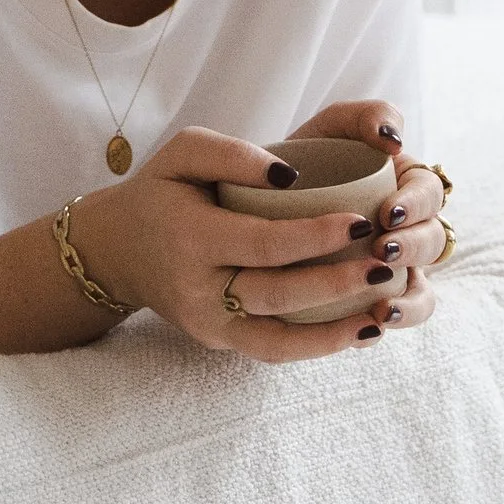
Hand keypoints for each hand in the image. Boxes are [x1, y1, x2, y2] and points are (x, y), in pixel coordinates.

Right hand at [72, 119, 431, 362]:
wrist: (118, 250)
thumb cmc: (162, 192)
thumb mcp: (184, 153)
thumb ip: (234, 154)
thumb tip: (291, 176)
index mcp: (192, 237)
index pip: (263, 242)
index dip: (314, 237)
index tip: (361, 223)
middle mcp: (198, 290)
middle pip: (277, 293)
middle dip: (336, 283)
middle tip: (385, 263)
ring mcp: (208, 324)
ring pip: (278, 339)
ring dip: (334, 329)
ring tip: (382, 312)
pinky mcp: (219, 342)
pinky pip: (273, 351)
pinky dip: (317, 347)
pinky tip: (360, 332)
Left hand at [273, 99, 448, 321]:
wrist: (254, 201)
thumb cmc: (302, 159)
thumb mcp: (331, 128)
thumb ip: (365, 116)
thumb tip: (393, 140)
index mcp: (406, 186)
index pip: (430, 194)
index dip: (417, 205)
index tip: (387, 212)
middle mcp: (407, 230)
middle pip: (434, 241)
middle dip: (415, 247)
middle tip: (382, 248)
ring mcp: (392, 269)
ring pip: (423, 290)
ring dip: (411, 298)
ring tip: (384, 306)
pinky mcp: (371, 300)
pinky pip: (396, 317)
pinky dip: (394, 321)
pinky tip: (373, 326)